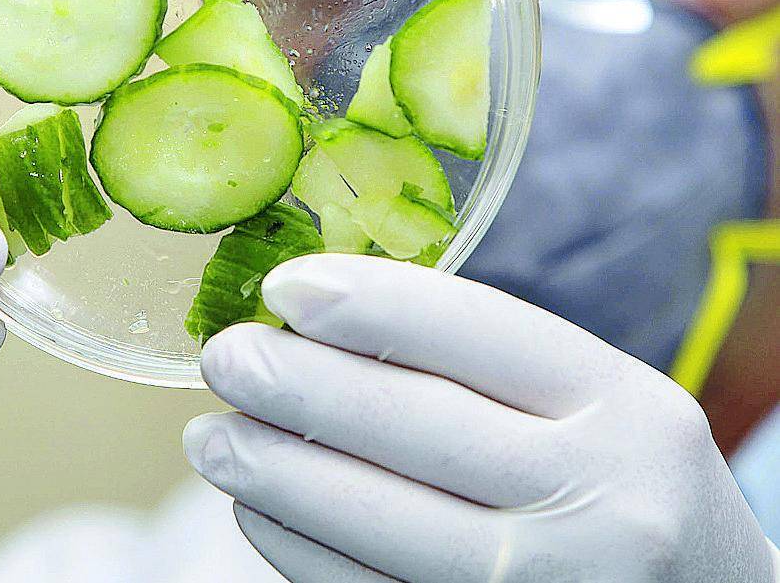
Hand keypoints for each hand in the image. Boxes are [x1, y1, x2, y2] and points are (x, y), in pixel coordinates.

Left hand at [185, 254, 779, 581]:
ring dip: (277, 471)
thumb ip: (491, 365)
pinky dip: (300, 550)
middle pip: (413, 425)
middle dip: (298, 384)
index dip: (367, 303)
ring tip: (211, 436)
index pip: (473, 331)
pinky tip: (258, 510)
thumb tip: (326, 318)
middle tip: (226, 357)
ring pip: (380, 522)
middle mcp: (595, 500)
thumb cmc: (625, 479)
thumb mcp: (595, 401)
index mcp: (621, 404)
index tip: (283, 287)